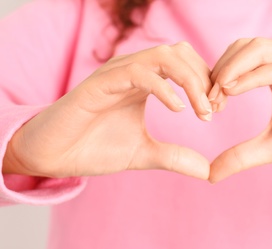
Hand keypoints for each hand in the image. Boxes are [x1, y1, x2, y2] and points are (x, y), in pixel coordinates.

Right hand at [3, 42, 212, 178]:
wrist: (53, 155)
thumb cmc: (94, 147)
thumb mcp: (143, 154)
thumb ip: (174, 157)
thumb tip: (208, 170)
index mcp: (145, 81)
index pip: (186, 65)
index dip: (206, 83)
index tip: (217, 110)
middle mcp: (133, 71)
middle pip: (181, 53)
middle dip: (204, 79)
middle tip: (214, 110)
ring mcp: (116, 74)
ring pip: (163, 56)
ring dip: (190, 80)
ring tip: (203, 110)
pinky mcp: (99, 84)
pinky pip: (137, 73)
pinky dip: (162, 87)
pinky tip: (177, 110)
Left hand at [209, 38, 271, 182]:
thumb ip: (240, 155)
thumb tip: (209, 174)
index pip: (239, 57)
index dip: (217, 76)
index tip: (206, 104)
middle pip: (245, 46)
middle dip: (221, 70)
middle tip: (209, 100)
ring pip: (260, 50)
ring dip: (232, 70)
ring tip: (217, 94)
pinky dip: (253, 76)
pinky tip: (233, 90)